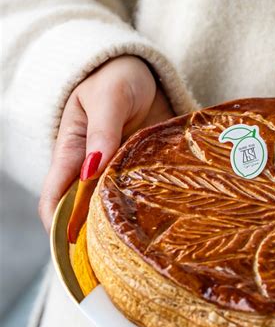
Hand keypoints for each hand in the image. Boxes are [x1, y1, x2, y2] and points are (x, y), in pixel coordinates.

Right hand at [38, 55, 172, 231]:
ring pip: (117, 211)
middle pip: (86, 215)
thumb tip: (92, 171)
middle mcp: (93, 172)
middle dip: (94, 237)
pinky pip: (148, 199)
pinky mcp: (146, 175)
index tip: (74, 246)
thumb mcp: (108, 97)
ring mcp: (120, 176)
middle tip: (115, 255)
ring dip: (126, 227)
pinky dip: (153, 211)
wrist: (146, 71)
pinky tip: (167, 225)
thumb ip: (103, 131)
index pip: (55, 199)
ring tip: (141, 247)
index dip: (59, 226)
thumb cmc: (117, 78)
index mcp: (72, 154)